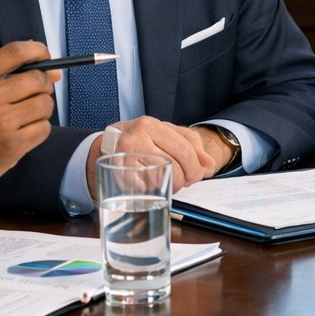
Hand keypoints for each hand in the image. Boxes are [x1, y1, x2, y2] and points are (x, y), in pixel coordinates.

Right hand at [0, 41, 58, 205]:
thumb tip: (48, 68)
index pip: (15, 52)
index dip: (38, 51)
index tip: (45, 56)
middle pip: (37, 79)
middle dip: (44, 84)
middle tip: (37, 92)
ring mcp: (1, 123)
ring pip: (44, 104)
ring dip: (42, 108)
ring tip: (27, 115)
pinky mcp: (11, 146)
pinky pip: (43, 129)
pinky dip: (39, 129)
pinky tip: (23, 132)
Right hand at [98, 116, 218, 191]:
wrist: (106, 145)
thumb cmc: (140, 138)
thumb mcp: (164, 132)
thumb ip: (190, 143)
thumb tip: (209, 163)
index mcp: (151, 125)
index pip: (184, 150)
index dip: (195, 167)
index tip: (197, 174)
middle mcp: (135, 138)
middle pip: (174, 167)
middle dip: (185, 179)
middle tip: (185, 181)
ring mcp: (124, 157)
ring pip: (160, 180)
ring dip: (170, 187)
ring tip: (168, 181)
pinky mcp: (117, 175)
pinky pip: (144, 189)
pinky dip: (153, 190)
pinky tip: (152, 183)